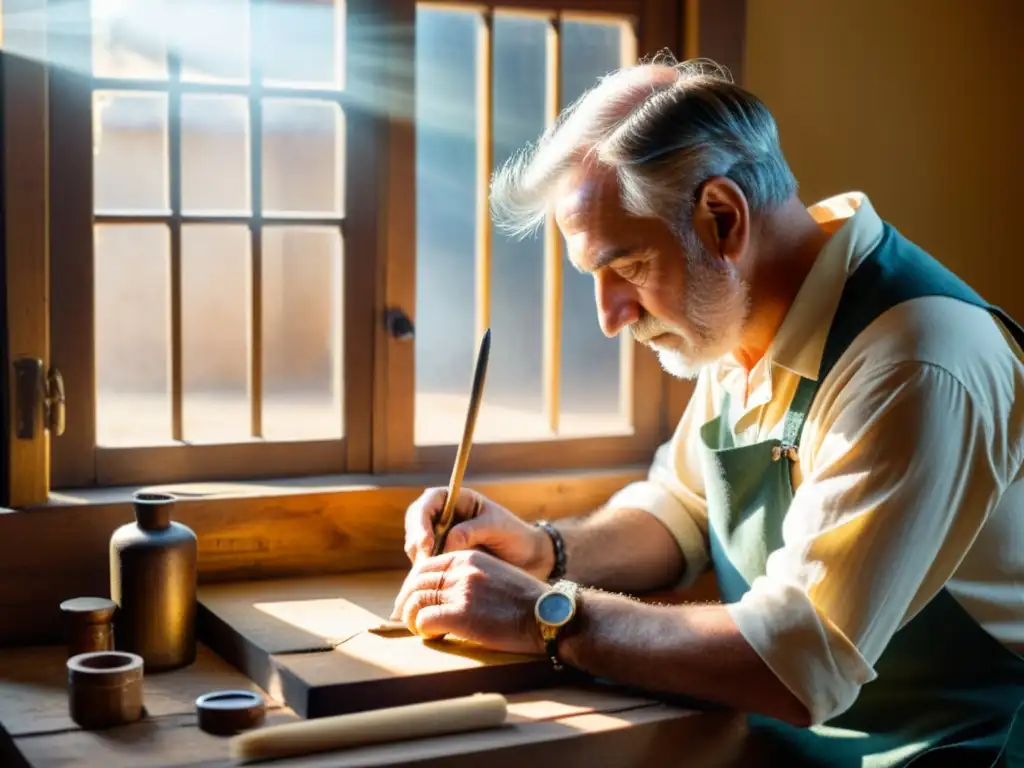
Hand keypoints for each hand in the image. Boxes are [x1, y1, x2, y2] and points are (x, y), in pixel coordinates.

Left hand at [390, 549, 547, 654]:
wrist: (547, 615)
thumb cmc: (524, 601)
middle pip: (415, 582)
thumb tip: (442, 593)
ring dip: (411, 618)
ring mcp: (460, 591)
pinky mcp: (461, 614)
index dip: (413, 585)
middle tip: (404, 618)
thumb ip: (468, 577)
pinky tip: (433, 636)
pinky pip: (425, 620)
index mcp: (468, 557)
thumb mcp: (494, 574)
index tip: (411, 600)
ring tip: (418, 629)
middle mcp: (461, 570)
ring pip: (416, 601)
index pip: (425, 566)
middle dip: (406, 601)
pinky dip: (422, 630)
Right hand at [403, 487, 552, 578]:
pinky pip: (424, 564)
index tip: (427, 543)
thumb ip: (472, 531)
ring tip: (431, 578)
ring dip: (420, 561)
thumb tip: (446, 544)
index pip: (428, 501)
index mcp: (456, 499)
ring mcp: (439, 537)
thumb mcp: (497, 527)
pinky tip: (432, 587)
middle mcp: (442, 516)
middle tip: (424, 564)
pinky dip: (424, 575)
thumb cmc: (515, 535)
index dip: (421, 521)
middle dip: (416, 543)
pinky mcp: (440, 558)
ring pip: (416, 547)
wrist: (527, 559)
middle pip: (415, 524)